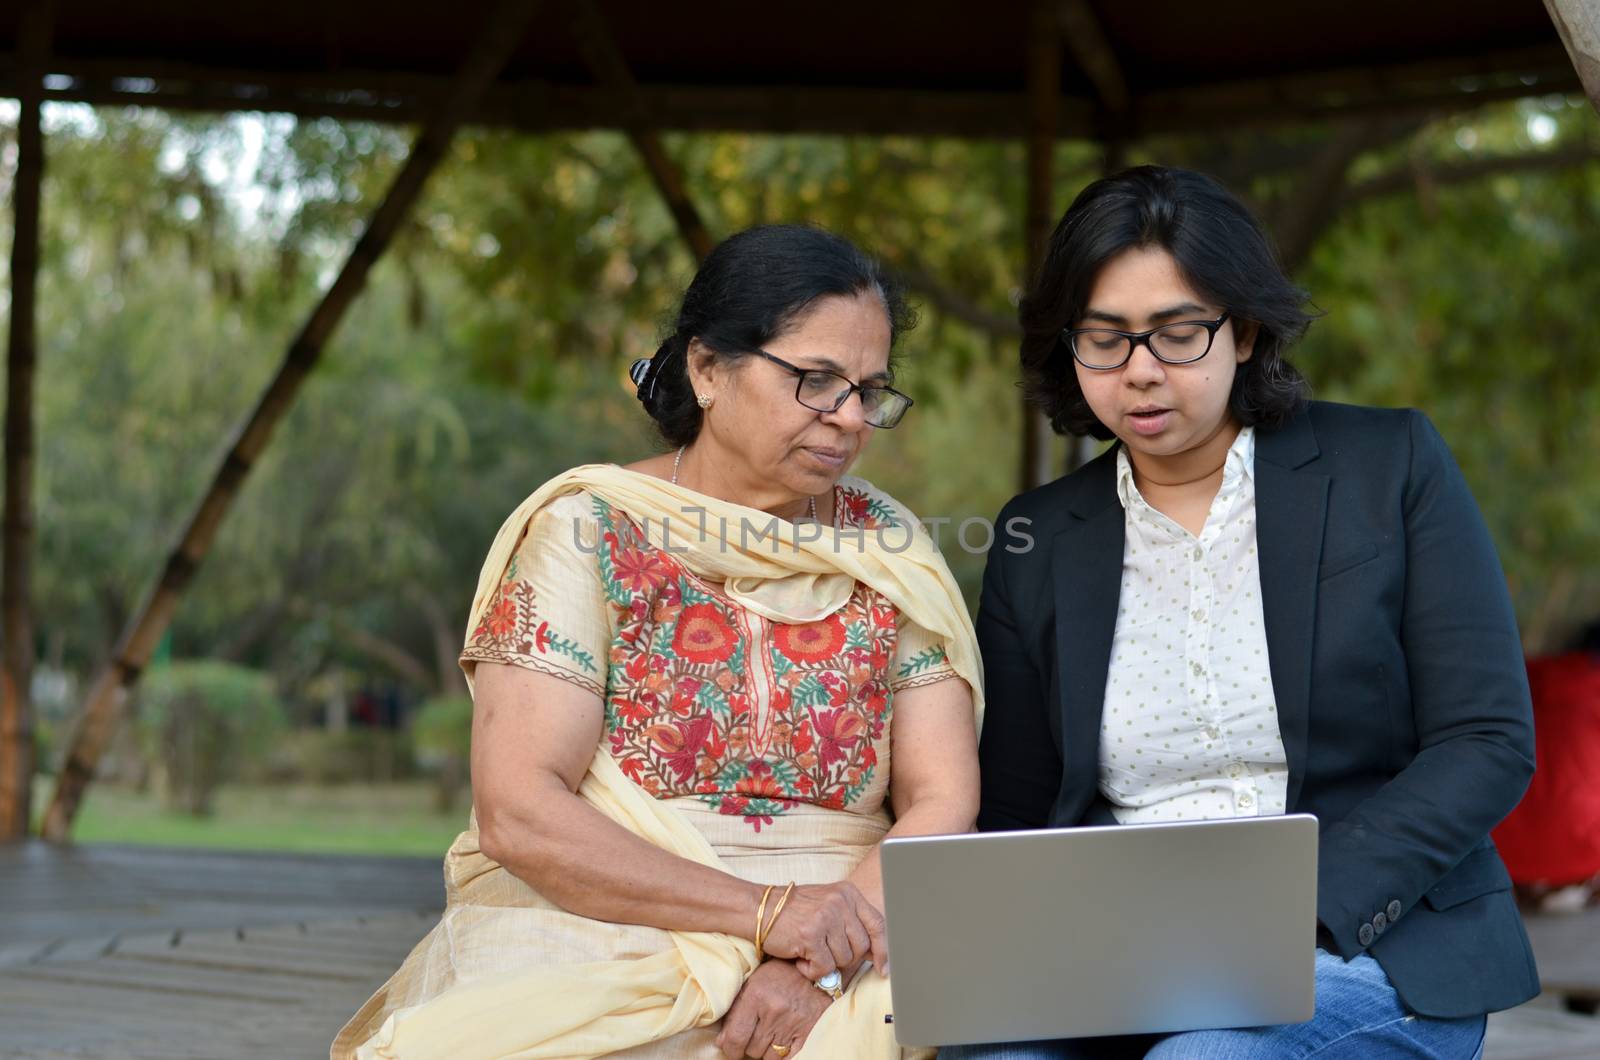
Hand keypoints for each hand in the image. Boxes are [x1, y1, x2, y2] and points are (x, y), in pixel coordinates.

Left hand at [716, 959, 831, 1058]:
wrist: (816, 971)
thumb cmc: (779, 976)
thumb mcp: (753, 983)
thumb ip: (735, 1011)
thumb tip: (722, 1042)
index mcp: (757, 995)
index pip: (736, 1037)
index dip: (730, 1048)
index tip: (731, 1048)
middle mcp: (775, 1011)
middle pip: (752, 1049)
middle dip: (751, 1044)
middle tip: (758, 1030)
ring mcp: (793, 1023)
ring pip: (769, 1056)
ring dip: (768, 1049)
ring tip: (774, 1031)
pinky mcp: (809, 1033)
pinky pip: (789, 1058)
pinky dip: (784, 1054)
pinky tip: (784, 1041)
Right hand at [758, 881, 887, 980]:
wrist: (759, 909)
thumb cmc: (794, 911)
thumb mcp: (828, 905)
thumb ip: (852, 922)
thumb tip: (877, 954)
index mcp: (848, 892)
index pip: (877, 924)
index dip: (883, 949)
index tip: (882, 967)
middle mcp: (839, 902)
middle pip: (862, 947)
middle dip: (846, 958)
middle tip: (825, 952)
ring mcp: (825, 917)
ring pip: (844, 959)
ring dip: (827, 963)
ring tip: (809, 951)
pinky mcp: (810, 935)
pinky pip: (824, 968)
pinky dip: (812, 971)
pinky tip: (800, 959)